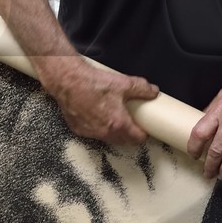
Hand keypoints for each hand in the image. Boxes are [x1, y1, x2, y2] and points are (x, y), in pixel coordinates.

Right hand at [39, 55, 158, 146]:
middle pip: (124, 141)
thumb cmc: (93, 83)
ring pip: (108, 139)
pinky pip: (93, 134)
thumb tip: (153, 91)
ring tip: (115, 119)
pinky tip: (98, 116)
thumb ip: (142, 88)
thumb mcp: (123, 83)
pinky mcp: (78, 130)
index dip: (144, 134)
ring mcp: (91, 133)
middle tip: (132, 122)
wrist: (68, 81)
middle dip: (130, 135)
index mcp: (119, 124)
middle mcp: (105, 132)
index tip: (145, 129)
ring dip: (114, 133)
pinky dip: (98, 128)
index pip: (138, 139)